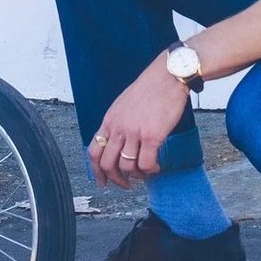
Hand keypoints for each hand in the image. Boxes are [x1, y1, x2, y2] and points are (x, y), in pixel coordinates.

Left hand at [89, 60, 189, 188]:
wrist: (167, 76)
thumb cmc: (149, 88)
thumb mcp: (123, 104)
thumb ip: (117, 123)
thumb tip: (117, 142)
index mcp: (109, 120)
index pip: (93, 152)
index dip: (96, 171)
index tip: (102, 181)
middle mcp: (118, 128)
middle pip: (107, 164)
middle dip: (116, 179)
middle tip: (126, 184)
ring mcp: (134, 132)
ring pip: (127, 167)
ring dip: (137, 175)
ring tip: (146, 172)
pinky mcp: (152, 136)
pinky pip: (146, 164)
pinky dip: (150, 171)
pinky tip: (156, 166)